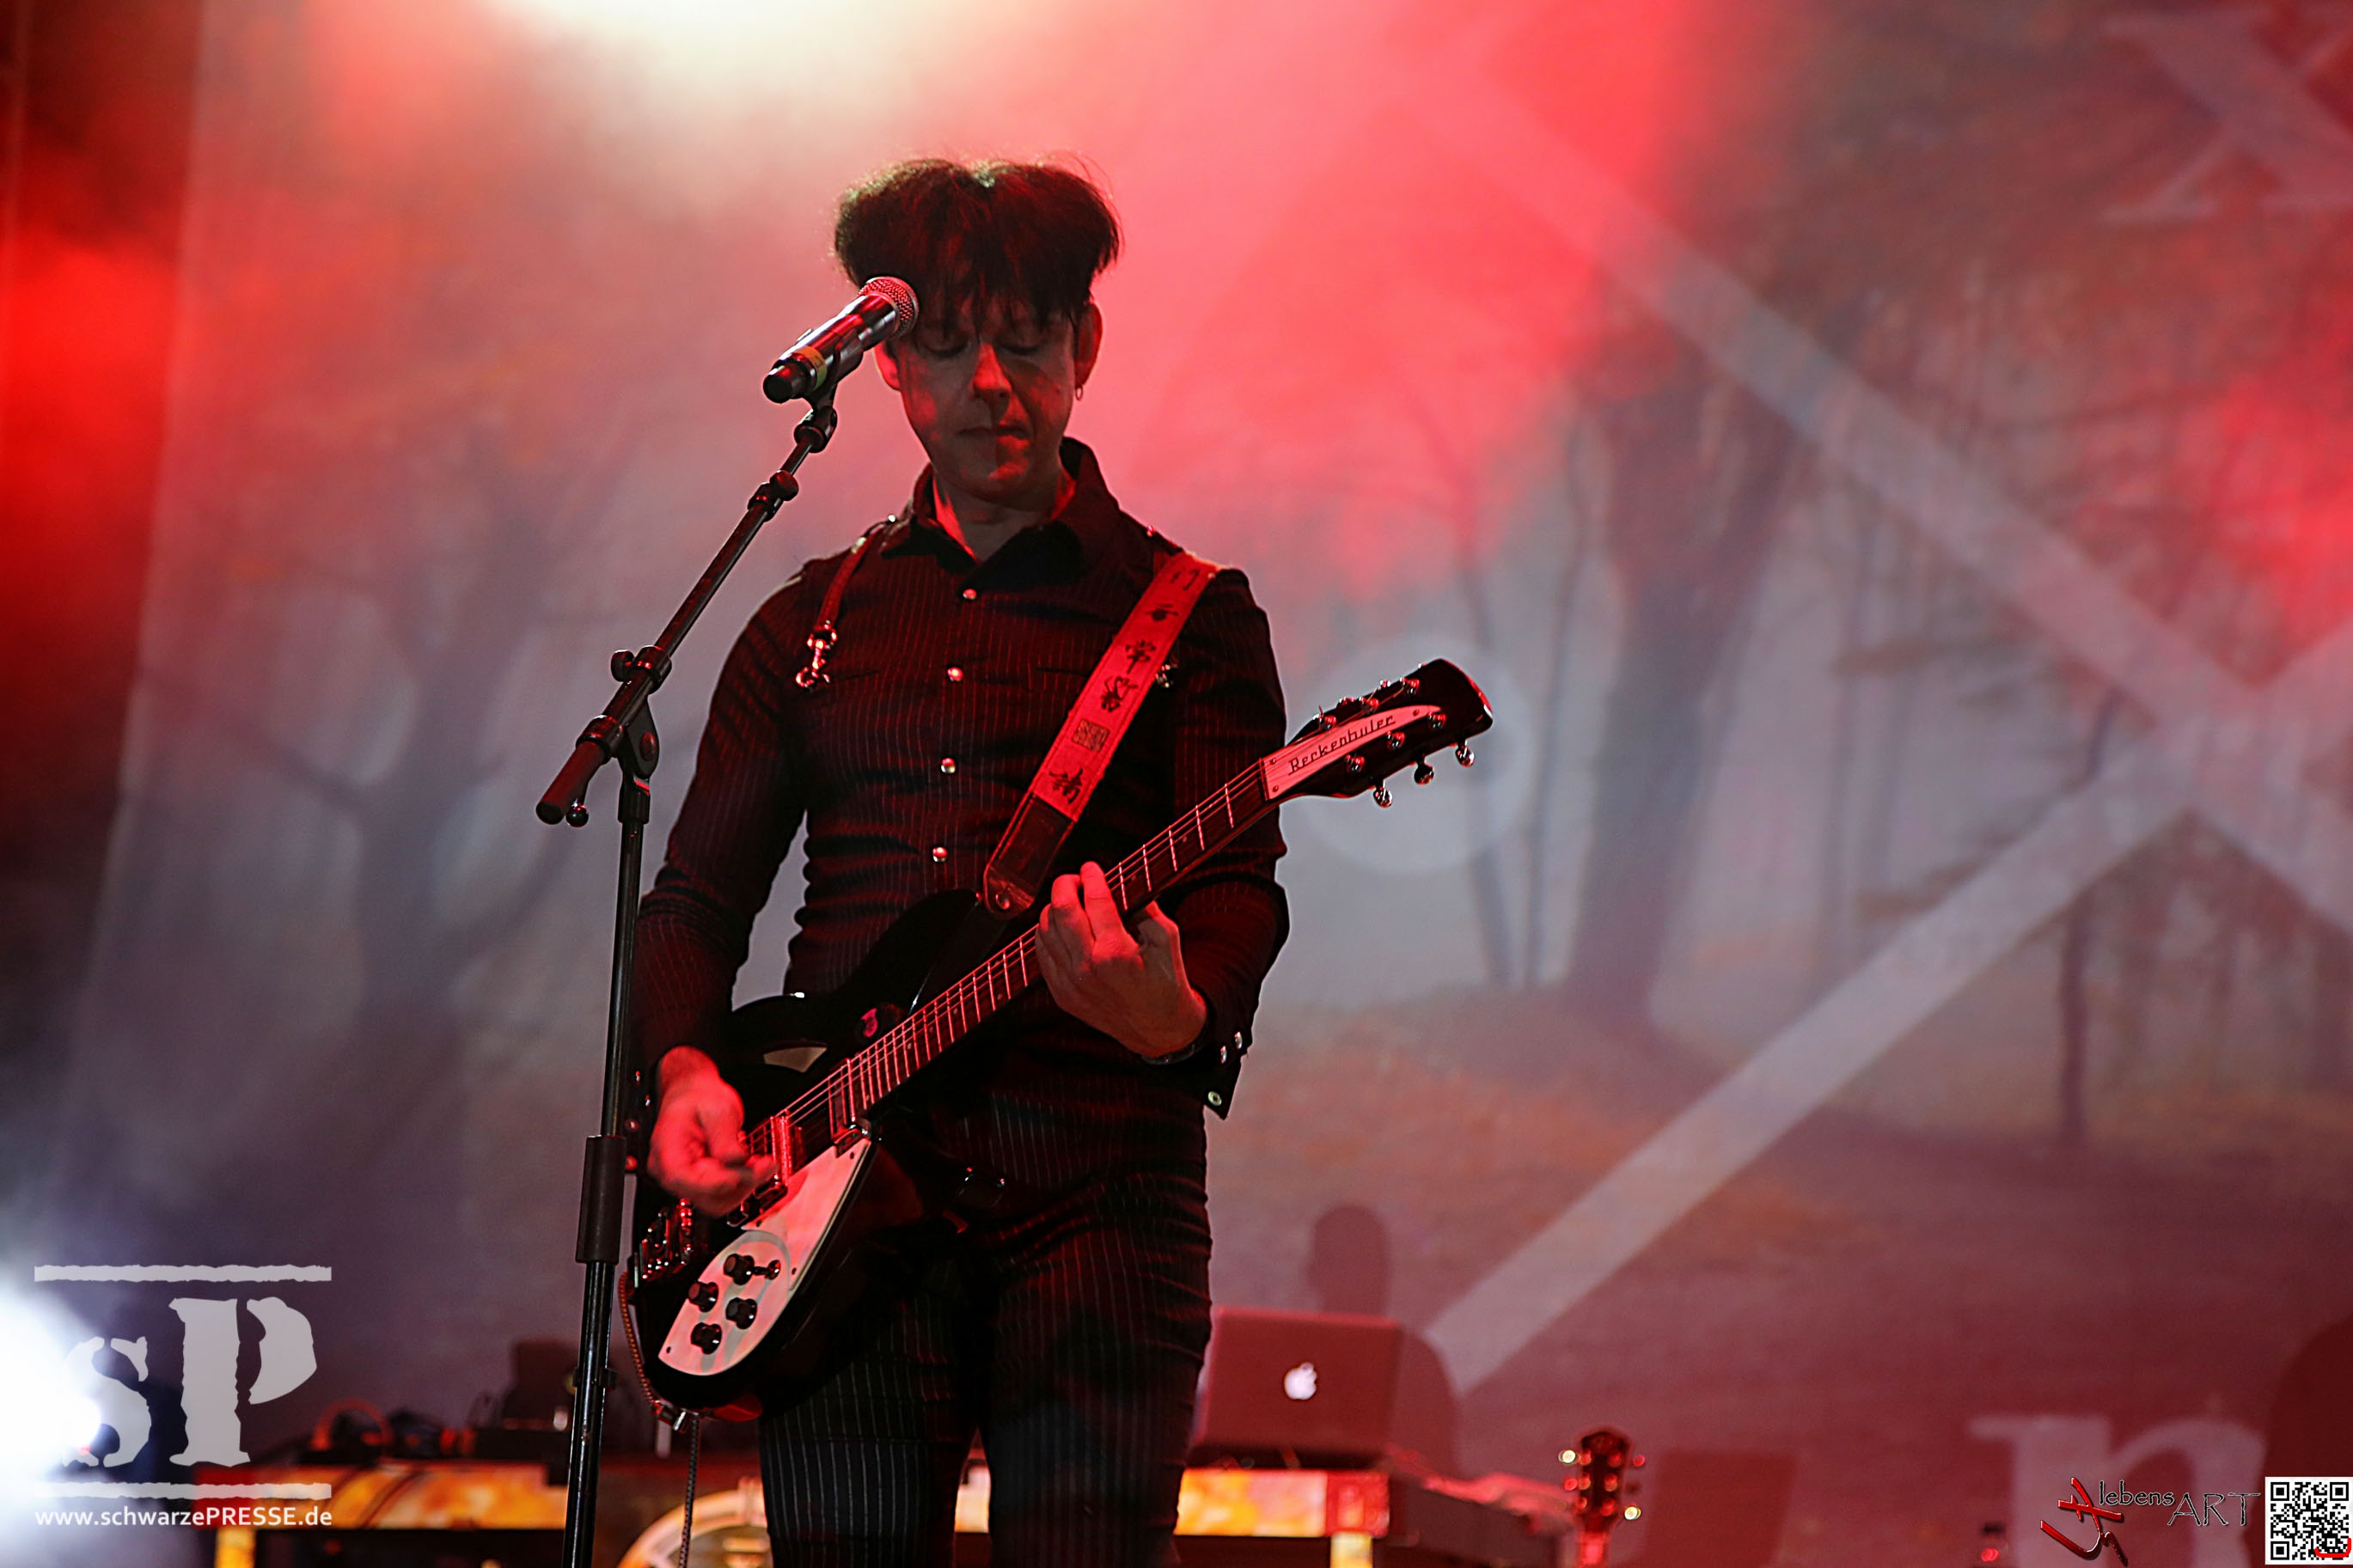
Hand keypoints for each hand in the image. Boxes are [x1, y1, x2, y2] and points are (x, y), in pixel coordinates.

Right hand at [647, 1047, 775, 1215]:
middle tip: (764, 1165)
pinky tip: (754, 1167)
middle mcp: (672, 1171)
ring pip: (718, 1201)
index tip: (739, 1176)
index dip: (713, 1182)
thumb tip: (734, 1160)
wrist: (695, 1094)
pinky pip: (724, 1193)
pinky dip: (742, 1183)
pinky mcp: (703, 1182)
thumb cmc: (698, 1097)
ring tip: (762, 1164)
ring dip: (744, 1186)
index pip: (684, 1178)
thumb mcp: (716, 1108)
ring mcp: (687, 1180)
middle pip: (705, 1196)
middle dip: (738, 1184)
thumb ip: (724, 1137)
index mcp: (667, 1150)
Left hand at [1036, 861, 1208, 1058]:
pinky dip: (1047, 933)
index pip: (1095, 900)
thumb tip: (1122, 881)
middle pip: (1061, 909)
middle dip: (1065, 884)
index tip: (1093, 867)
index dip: (1092, 876)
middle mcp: (1088, 967)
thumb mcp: (1167, 938)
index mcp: (1116, 952)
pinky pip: (1042, 954)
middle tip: (1076, 879)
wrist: (1158, 1030)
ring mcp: (1071, 983)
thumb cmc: (1166, 982)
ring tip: (1070, 901)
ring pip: (1045, 929)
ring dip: (1055, 908)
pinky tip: (1061, 926)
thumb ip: (1145, 906)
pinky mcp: (1062, 994)